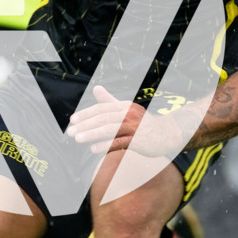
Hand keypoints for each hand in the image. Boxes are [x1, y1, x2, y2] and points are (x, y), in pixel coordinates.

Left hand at [67, 85, 182, 157]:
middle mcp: (128, 114)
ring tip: (78, 139)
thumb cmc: (143, 123)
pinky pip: (119, 143)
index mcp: (124, 106)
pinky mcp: (138, 140)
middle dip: (85, 125)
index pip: (101, 108)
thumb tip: (95, 88)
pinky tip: (93, 149)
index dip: (86, 114)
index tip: (73, 120)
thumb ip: (110, 100)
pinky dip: (105, 145)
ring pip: (109, 130)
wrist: (166, 134)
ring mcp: (134, 127)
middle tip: (70, 132)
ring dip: (92, 134)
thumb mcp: (127, 109)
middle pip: (103, 118)